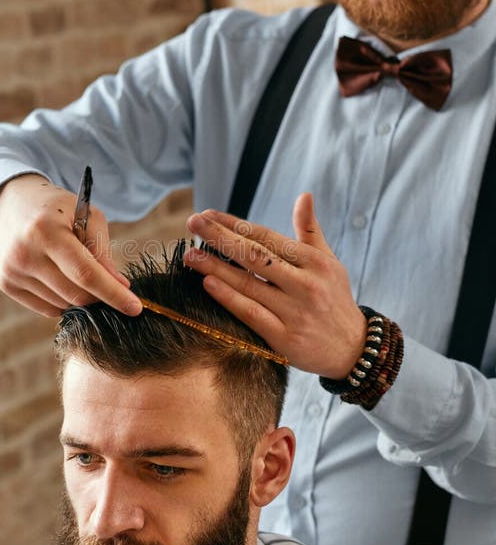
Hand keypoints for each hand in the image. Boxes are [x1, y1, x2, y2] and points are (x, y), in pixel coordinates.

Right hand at [0, 174, 142, 317]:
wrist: (12, 204)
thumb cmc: (58, 209)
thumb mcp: (87, 216)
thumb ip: (102, 251)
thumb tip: (120, 286)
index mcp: (46, 230)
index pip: (85, 273)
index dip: (113, 293)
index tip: (136, 308)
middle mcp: (24, 253)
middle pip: (75, 294)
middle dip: (101, 296)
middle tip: (114, 287)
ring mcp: (12, 271)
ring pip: (63, 304)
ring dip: (82, 297)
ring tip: (81, 272)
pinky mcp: (6, 284)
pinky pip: (48, 308)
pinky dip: (64, 300)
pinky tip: (62, 278)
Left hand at [184, 193, 366, 376]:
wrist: (353, 349)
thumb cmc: (334, 299)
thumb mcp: (329, 263)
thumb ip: (310, 231)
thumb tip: (304, 196)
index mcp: (315, 262)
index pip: (267, 237)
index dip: (236, 224)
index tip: (208, 214)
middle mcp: (306, 285)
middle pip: (255, 256)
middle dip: (220, 237)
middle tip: (193, 222)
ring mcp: (296, 312)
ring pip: (249, 284)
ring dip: (216, 267)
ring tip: (190, 254)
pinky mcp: (285, 339)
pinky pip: (251, 314)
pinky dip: (229, 298)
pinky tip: (208, 283)